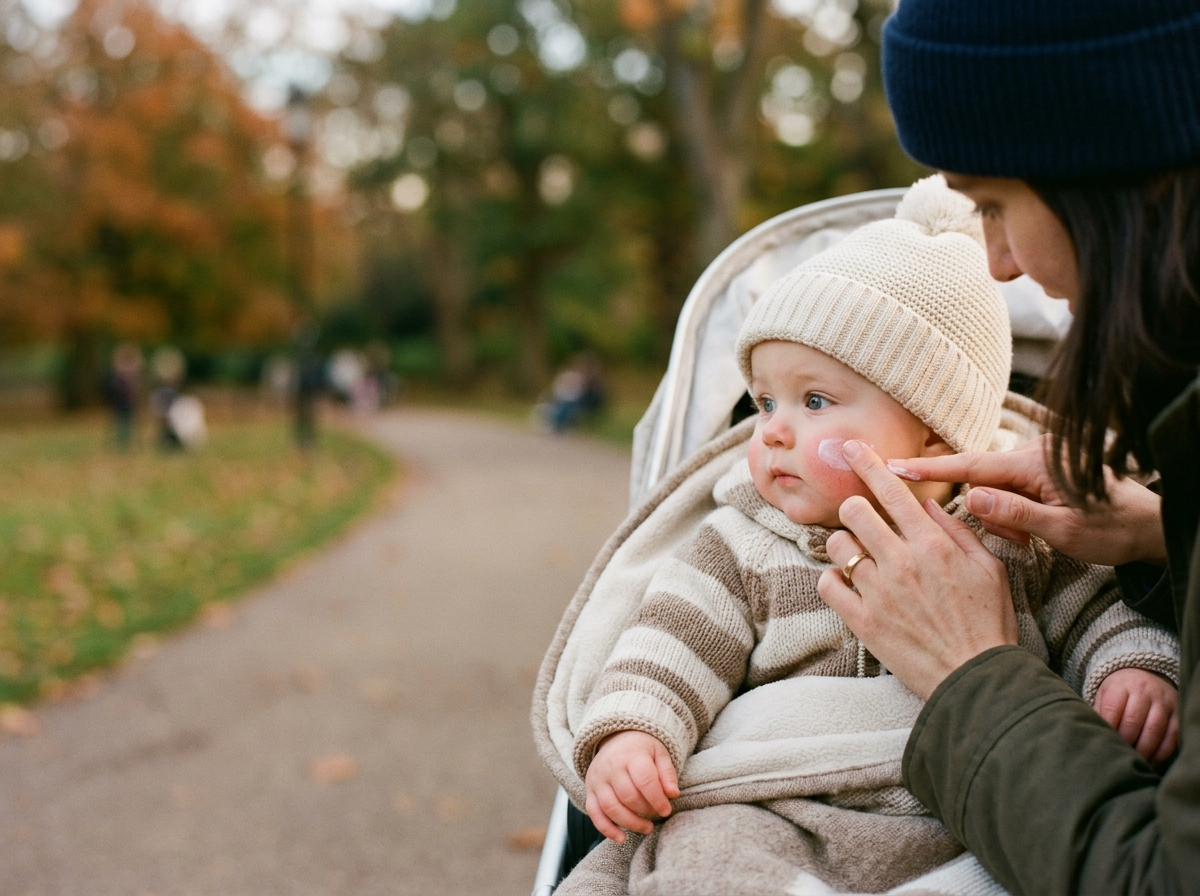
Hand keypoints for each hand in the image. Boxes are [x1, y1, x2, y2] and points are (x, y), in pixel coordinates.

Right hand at [584, 730, 678, 842]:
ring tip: (646, 828)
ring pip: (611, 807)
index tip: (666, 810)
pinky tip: (621, 838)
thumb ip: (667, 773)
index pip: (645, 780)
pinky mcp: (590, 790)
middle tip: (657, 816)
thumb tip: (673, 794)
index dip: (657, 799)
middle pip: (628, 796)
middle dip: (646, 811)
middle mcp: (611, 767)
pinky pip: (594, 813)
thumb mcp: (659, 753)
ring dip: (630, 823)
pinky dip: (606, 829)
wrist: (615, 738)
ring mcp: (598, 779)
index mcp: (632, 755)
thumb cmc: (642, 749)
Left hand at [817, 440, 1018, 698]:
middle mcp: (902, 562)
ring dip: (844, 545)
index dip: (867, 464)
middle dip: (854, 509)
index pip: (891, 491)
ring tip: (860, 557)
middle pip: (854, 511)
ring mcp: (878, 592)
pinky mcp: (862, 621)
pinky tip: (847, 583)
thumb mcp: (988, 569)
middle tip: (861, 520)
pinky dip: (832, 579)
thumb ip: (957, 531)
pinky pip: (828, 584)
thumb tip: (928, 505)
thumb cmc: (988, 623)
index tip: (851, 448)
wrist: (977, 679)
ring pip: (837, 545)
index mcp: (933, 545)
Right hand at [888, 434, 1165, 566]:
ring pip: (993, 489)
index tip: (893, 467)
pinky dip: (1012, 512)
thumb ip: (1015, 512)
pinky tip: (1034, 528)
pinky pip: (1007, 491)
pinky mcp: (1037, 473)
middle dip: (992, 513)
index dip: (930, 469)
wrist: (1148, 527)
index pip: (971, 466)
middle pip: (982, 481)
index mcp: (1035, 464)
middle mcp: (1032, 455)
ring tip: (1033, 537)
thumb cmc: (1112, 529)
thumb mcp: (1063, 529)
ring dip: (1004, 516)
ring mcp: (1034, 463)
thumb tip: (972, 499)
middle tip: (1022, 539)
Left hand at [1093, 668, 1179, 762]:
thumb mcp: (1105, 694)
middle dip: (1125, 741)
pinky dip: (1161, 752)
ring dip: (1143, 750)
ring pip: (1154, 729)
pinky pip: (1172, 736)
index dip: (1108, 729)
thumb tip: (1096, 737)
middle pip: (1133, 721)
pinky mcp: (1178, 713)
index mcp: (1121, 685)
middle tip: (1119, 755)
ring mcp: (1163, 702)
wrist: (1145, 675)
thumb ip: (1100, 713)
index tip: (1104, 743)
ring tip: (1134, 760)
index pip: (1112, 709)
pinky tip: (1150, 760)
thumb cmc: (1120, 692)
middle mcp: (1144, 691)